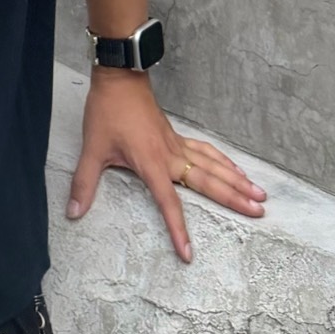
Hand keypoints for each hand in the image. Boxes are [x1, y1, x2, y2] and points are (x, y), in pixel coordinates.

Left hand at [65, 70, 266, 262]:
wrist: (119, 79)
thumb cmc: (107, 112)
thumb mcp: (92, 149)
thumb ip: (84, 183)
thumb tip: (73, 213)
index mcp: (151, 164)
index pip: (169, 203)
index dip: (179, 230)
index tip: (189, 254)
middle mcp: (171, 156)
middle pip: (208, 182)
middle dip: (234, 199)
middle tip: (259, 213)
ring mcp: (177, 145)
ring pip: (214, 165)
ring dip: (237, 180)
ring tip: (260, 196)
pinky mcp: (177, 136)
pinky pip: (206, 151)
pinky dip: (224, 162)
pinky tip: (237, 170)